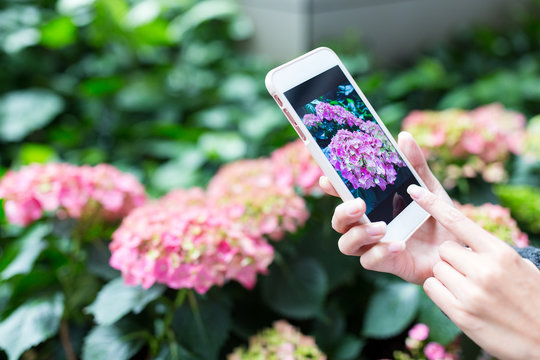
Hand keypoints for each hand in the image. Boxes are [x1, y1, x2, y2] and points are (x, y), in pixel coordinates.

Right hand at [320, 131, 457, 283]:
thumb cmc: (439, 218)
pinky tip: (398, 244)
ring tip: (381, 227)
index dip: (332, 187)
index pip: (344, 195)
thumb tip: (403, 137)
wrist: (460, 250)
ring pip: (346, 244)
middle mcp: (368, 225)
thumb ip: (416, 165)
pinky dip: (380, 253)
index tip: (327, 179)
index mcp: (373, 205)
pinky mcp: (386, 264)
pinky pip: (369, 262)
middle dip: (343, 212)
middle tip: (359, 204)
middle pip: (339, 221)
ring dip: (358, 234)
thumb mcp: (429, 188)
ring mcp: (374, 246)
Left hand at [410, 185, 539, 359]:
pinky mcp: (460, 314)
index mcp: (501, 253)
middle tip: (470, 274)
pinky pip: (432, 289)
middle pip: (444, 250)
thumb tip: (462, 237)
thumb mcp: (518, 267)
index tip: (415, 190)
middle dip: (452, 260)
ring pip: (437, 269)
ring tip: (471, 291)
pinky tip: (460, 301)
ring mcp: (472, 293)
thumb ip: (490, 251)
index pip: (458, 220)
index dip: (432, 204)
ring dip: (447, 277)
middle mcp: (485, 270)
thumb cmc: (532, 299)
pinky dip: (441, 293)